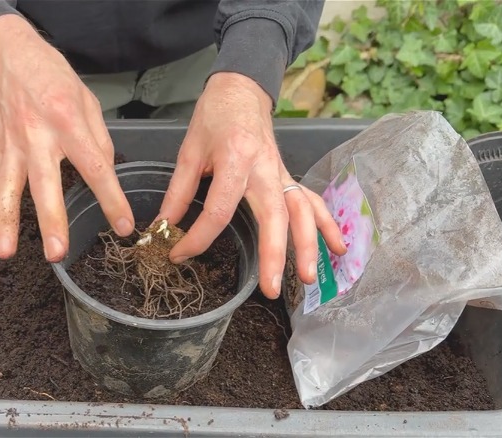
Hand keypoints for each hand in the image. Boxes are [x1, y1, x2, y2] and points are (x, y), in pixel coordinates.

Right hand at [0, 15, 133, 261]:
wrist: (6, 53)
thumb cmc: (52, 75)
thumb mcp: (86, 99)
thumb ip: (98, 139)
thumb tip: (106, 173)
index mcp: (67, 121)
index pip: (95, 167)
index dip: (111, 199)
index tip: (123, 226)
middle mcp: (37, 136)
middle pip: (45, 185)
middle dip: (51, 221)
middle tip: (56, 253)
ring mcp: (12, 144)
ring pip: (8, 189)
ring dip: (6, 222)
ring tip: (6, 253)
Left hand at [157, 72, 346, 298]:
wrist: (242, 89)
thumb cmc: (214, 117)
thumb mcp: (189, 151)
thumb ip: (179, 192)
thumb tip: (162, 227)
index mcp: (236, 158)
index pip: (220, 208)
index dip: (198, 237)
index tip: (178, 254)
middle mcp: (265, 168)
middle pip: (275, 215)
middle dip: (276, 254)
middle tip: (271, 289)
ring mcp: (282, 173)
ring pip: (302, 211)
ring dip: (308, 246)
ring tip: (308, 279)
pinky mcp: (289, 176)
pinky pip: (313, 202)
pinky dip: (328, 225)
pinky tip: (339, 249)